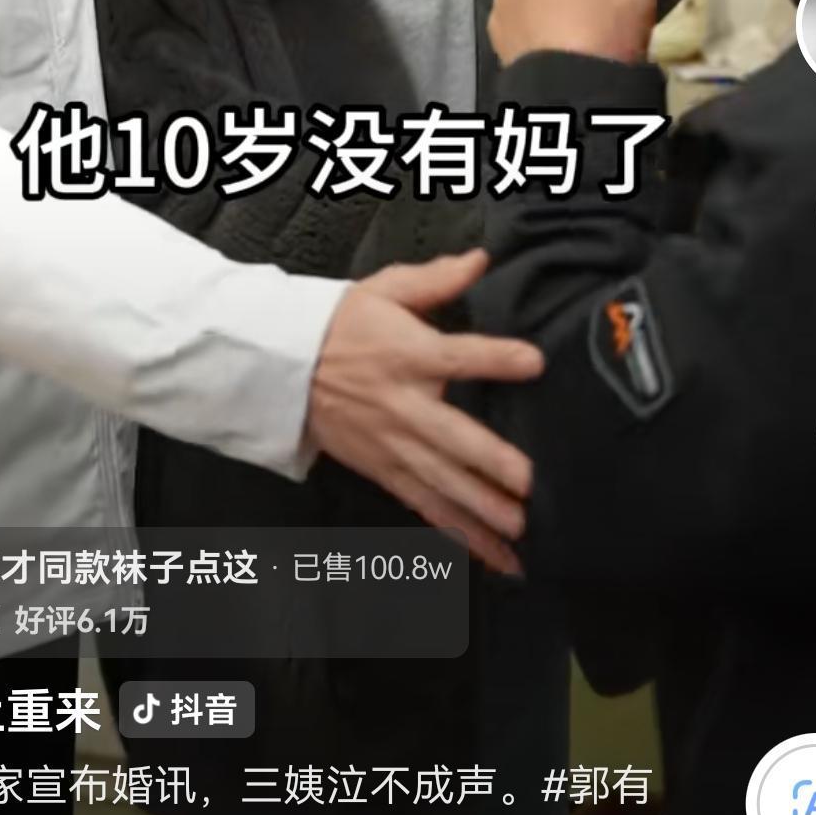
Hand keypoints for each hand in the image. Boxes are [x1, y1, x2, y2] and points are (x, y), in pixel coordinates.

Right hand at [306, 248, 543, 578]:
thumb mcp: (384, 290)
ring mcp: (392, 444)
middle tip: (529, 484)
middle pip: (450, 437)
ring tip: (520, 532)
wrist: (281, 365)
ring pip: (441, 484)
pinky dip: (457, 533)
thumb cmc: (340, 324)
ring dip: (481, 511)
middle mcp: (402, 404)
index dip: (495, 358)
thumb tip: (481, 259)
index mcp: (407, 353)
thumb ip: (435, 279)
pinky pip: (425, 506)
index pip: (457, 355)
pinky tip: (491, 556)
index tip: (534, 362)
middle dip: (490, 463)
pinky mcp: (383, 470)